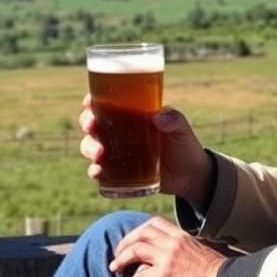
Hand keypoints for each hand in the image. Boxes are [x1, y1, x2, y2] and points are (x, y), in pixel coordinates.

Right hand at [78, 97, 212, 204]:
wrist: (190, 177)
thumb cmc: (184, 145)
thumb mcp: (182, 130)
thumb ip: (175, 121)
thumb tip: (159, 117)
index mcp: (132, 115)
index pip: (107, 102)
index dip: (93, 99)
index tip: (89, 101)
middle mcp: (120, 131)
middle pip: (93, 122)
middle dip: (87, 122)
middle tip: (92, 126)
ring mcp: (117, 152)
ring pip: (91, 145)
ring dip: (89, 147)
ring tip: (99, 153)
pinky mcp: (118, 173)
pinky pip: (99, 170)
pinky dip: (94, 171)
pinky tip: (98, 172)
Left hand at [109, 216, 226, 276]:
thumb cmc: (214, 270)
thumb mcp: (197, 250)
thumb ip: (181, 248)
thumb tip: (167, 256)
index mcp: (180, 235)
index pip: (153, 223)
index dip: (138, 231)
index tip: (131, 241)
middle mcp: (172, 242)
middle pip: (140, 234)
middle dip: (125, 243)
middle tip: (117, 255)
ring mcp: (168, 257)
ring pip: (136, 250)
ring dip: (121, 260)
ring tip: (114, 269)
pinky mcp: (166, 275)